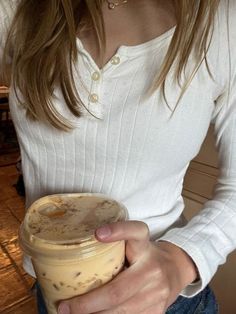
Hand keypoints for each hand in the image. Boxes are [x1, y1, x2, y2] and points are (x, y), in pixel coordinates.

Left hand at [58, 221, 196, 313]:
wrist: (176, 269)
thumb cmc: (145, 255)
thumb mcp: (134, 244)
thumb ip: (114, 248)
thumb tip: (76, 259)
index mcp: (144, 245)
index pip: (135, 232)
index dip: (118, 232)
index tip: (98, 234)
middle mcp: (152, 268)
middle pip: (117, 290)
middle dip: (88, 303)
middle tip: (64, 307)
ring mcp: (157, 293)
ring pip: (121, 311)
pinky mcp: (158, 311)